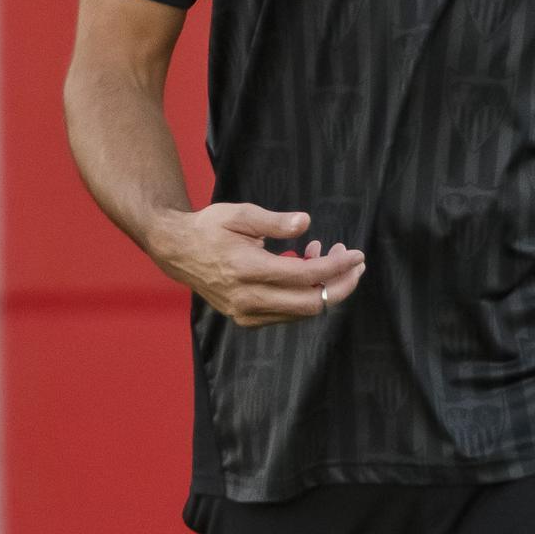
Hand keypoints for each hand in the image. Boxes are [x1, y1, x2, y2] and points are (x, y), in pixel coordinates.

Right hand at [163, 204, 365, 326]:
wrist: (178, 252)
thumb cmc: (210, 228)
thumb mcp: (240, 214)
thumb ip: (275, 221)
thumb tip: (305, 222)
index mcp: (246, 268)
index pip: (305, 276)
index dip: (337, 267)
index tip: (356, 254)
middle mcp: (247, 297)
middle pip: (310, 303)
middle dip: (341, 285)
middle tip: (355, 263)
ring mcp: (246, 313)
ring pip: (301, 312)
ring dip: (324, 289)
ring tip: (326, 256)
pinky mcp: (246, 319)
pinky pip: (287, 314)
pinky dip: (304, 295)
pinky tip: (306, 269)